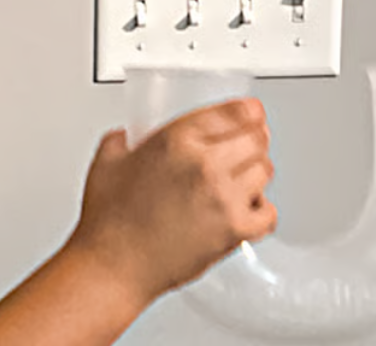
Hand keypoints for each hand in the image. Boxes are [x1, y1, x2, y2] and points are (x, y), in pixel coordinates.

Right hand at [67, 98, 276, 304]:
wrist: (114, 265)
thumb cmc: (109, 221)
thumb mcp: (106, 162)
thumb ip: (122, 140)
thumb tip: (128, 137)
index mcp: (175, 140)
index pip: (233, 113)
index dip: (250, 111)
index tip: (253, 112)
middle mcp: (204, 165)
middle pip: (256, 139)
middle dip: (255, 139)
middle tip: (249, 143)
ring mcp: (223, 198)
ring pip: (265, 172)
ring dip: (257, 171)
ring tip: (243, 177)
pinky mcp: (234, 230)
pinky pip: (268, 213)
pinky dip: (263, 209)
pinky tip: (248, 208)